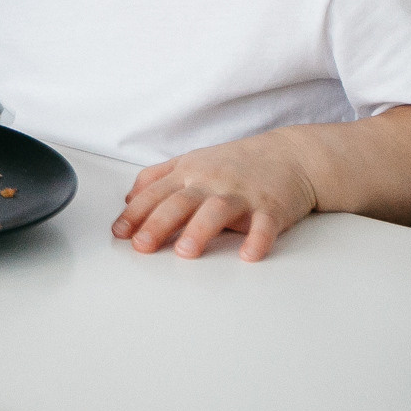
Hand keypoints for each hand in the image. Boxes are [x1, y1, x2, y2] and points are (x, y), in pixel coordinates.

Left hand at [112, 130, 318, 261]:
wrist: (291, 155)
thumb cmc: (236, 162)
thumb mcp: (192, 161)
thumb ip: (157, 177)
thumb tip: (128, 199)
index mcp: (189, 172)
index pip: (156, 193)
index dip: (136, 213)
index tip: (119, 233)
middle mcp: (212, 182)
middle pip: (180, 202)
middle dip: (158, 224)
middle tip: (142, 246)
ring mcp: (242, 194)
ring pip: (217, 210)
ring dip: (200, 230)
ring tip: (185, 252)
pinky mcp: (272, 207)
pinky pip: (264, 225)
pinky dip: (257, 239)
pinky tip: (248, 255)